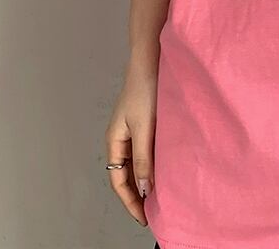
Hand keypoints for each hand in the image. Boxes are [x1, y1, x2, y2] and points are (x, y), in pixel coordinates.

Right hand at [104, 59, 157, 226]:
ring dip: (145, 179)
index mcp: (114, 141)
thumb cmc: (144, 89)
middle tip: (153, 211)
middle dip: (136, 194)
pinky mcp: (145, 122)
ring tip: (160, 194)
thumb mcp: (144, 128)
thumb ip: (144, 158)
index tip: (144, 216)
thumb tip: (145, 188)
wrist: (151, 61)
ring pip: (136, 163)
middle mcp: (120, 138)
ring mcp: (132, 129)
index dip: (130, 201)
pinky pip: (145, 150)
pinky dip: (152, 163)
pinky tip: (165, 167)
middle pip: (125, 174)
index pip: (118, 181)